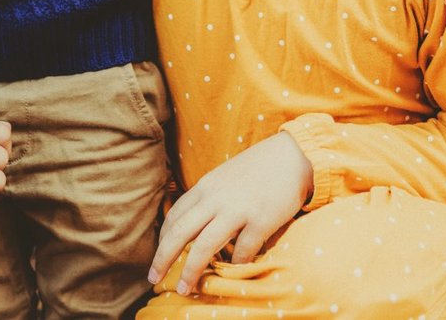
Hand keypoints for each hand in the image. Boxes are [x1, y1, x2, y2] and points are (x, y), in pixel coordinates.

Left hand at [147, 131, 311, 296]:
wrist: (292, 156)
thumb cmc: (258, 169)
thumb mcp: (224, 179)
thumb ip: (209, 199)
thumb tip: (195, 225)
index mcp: (205, 187)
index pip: (174, 216)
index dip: (163, 240)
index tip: (159, 257)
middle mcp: (215, 199)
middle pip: (180, 232)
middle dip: (163, 258)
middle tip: (152, 278)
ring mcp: (237, 210)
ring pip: (204, 246)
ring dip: (190, 270)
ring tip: (183, 288)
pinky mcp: (260, 220)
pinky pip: (242, 252)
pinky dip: (236, 265)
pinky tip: (234, 271)